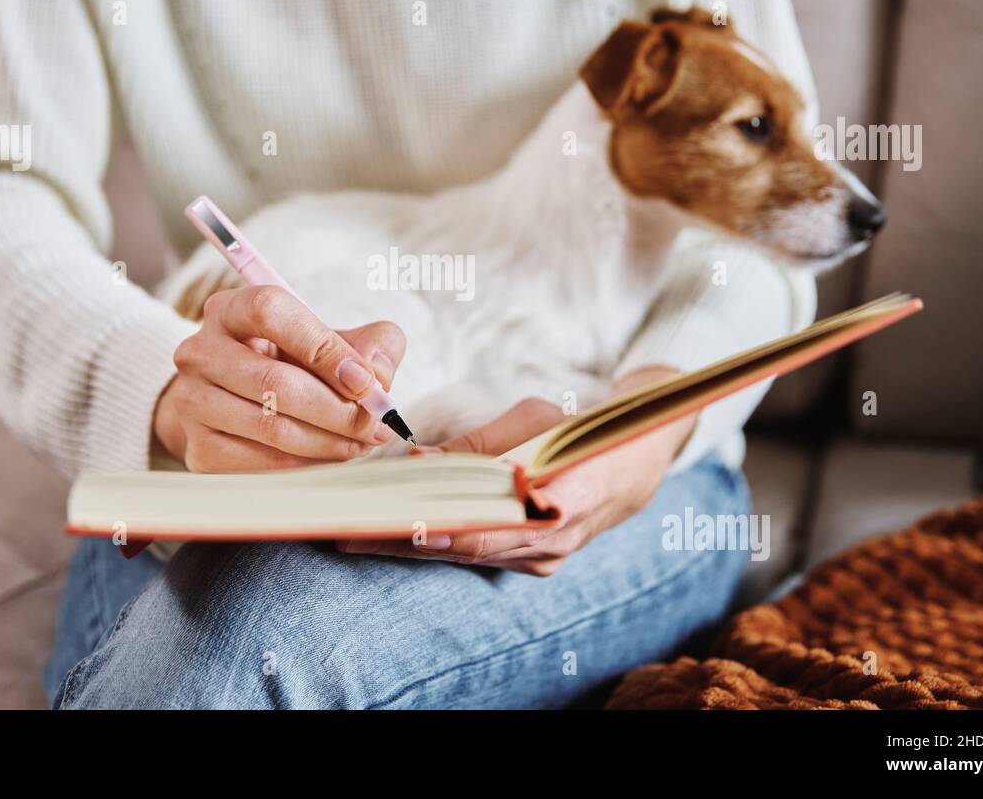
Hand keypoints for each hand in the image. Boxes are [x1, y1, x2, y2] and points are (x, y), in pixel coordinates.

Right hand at [153, 285, 405, 471]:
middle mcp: (200, 351)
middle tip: (377, 424)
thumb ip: (373, 345)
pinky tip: (332, 457)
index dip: (324, 349)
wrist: (240, 404)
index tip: (367, 383)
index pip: (271, 313)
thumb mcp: (337, 340)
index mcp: (231, 309)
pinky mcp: (198, 449)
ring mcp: (192, 402)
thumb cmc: (298, 364)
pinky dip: (308, 465)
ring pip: (271, 427)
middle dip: (338, 409)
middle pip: (272, 381)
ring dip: (330, 442)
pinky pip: (262, 463)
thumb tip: (377, 375)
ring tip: (364, 443)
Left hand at [337, 367, 694, 575]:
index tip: (388, 523)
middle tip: (346, 533)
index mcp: (563, 501)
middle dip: (403, 541)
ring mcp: (543, 558)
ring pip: (466, 554)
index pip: (488, 526)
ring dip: (412, 545)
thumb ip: (480, 446)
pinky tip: (398, 533)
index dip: (436, 528)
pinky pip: (478, 554)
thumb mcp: (536, 422)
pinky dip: (439, 542)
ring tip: (357, 534)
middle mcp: (552, 542)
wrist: (635, 466)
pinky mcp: (532, 560)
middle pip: (465, 547)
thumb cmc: (584, 432)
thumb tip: (419, 460)